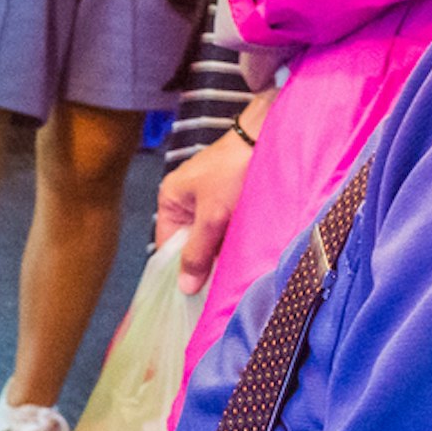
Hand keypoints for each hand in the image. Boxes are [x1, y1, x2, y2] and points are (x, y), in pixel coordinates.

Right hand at [153, 121, 260, 292]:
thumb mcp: (212, 216)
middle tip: (219, 284)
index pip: (167, 246)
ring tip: (234, 267)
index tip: (194, 293)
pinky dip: (232, 238)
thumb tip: (184, 287)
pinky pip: (224, 228)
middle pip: (189, 243)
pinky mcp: (227, 199)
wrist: (264, 137)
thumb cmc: (232, 171)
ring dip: (222, 250)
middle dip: (204, 261)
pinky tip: (244, 250)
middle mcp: (184, 201)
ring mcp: (206, 200)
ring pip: (209, 237)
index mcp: (170, 199)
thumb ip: (198, 252)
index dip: (179, 269)